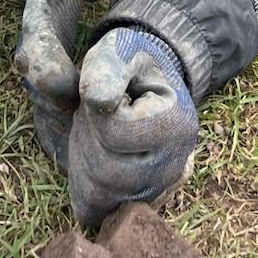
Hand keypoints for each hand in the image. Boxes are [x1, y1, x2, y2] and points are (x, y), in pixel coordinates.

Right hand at [0, 0, 113, 165]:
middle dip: (65, 116)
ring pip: (54, 120)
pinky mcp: (63, 99)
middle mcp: (36, 63)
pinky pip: (67, 128)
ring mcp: (47, 83)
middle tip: (92, 128)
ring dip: (76, 135)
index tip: (74, 82)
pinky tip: (109, 156)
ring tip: (105, 152)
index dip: (51, 75)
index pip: (34, 61)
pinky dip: (84, 143)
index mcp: (36, 30)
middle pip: (43, 100)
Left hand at [68, 26, 197, 227]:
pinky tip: (91, 152)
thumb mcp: (120, 49)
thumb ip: (107, 67)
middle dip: (87, 135)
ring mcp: (155, 191)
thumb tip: (97, 101)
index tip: (108, 92)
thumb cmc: (133, 64)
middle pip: (104, 170)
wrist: (149, 83)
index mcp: (176, 125)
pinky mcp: (135, 203)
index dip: (95, 110)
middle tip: (94, 112)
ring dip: (82, 157)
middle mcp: (172, 167)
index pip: (114, 133)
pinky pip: (94, 209)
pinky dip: (82, 182)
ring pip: (97, 194)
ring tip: (95, 130)